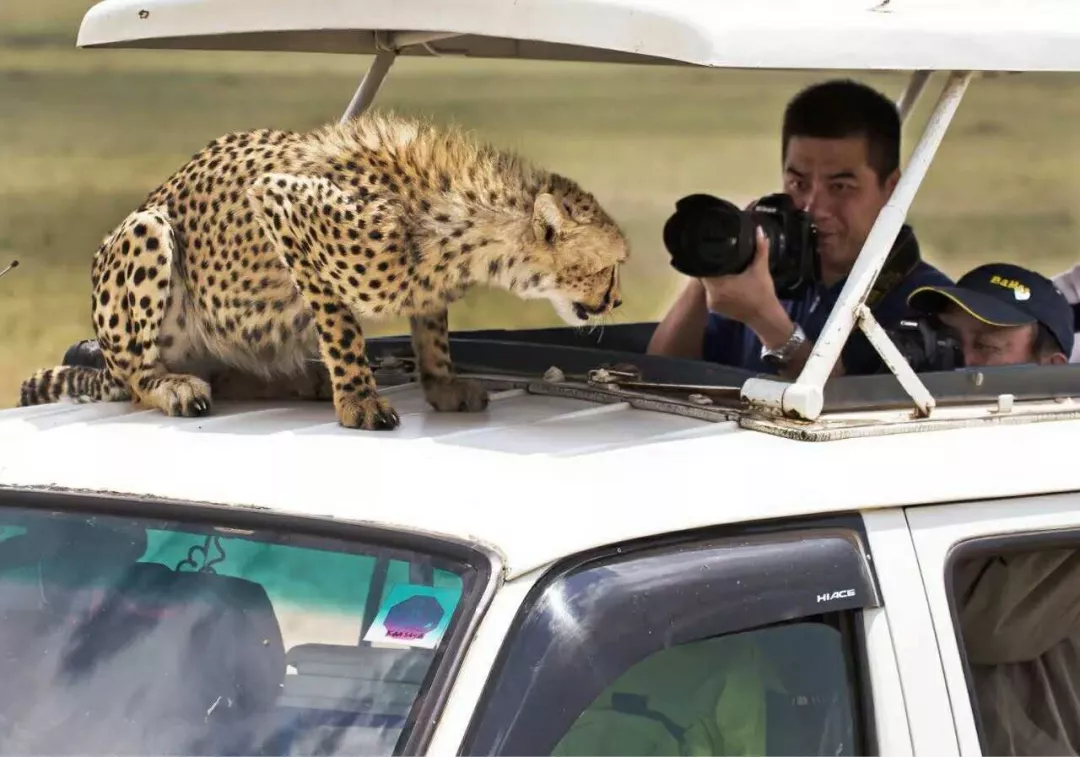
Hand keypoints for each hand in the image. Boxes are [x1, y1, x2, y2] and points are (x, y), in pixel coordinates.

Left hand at [701, 227, 792, 347]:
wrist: (765, 317)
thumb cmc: (762, 292)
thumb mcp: (761, 268)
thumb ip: (760, 248)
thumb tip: (759, 230)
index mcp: (718, 284)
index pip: (702, 268)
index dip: (703, 260)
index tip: (708, 251)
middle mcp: (711, 295)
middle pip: (703, 276)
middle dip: (709, 268)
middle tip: (715, 256)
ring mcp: (711, 303)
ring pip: (706, 285)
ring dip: (712, 278)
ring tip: (718, 267)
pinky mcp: (714, 309)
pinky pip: (710, 294)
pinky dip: (715, 288)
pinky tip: (722, 281)